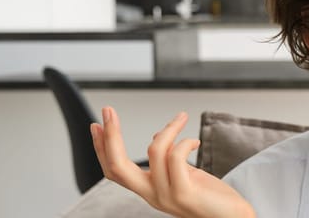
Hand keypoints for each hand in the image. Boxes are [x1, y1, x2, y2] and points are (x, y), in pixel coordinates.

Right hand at [91, 107, 254, 217]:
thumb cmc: (211, 197)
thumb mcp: (183, 174)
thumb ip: (168, 159)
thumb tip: (160, 135)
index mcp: (148, 190)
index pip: (114, 171)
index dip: (102, 148)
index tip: (97, 125)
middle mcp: (152, 196)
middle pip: (118, 166)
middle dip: (110, 136)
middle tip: (108, 111)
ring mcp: (166, 196)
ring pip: (153, 152)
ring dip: (168, 129)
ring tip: (181, 118)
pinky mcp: (184, 194)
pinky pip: (176, 157)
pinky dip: (184, 142)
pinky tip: (195, 141)